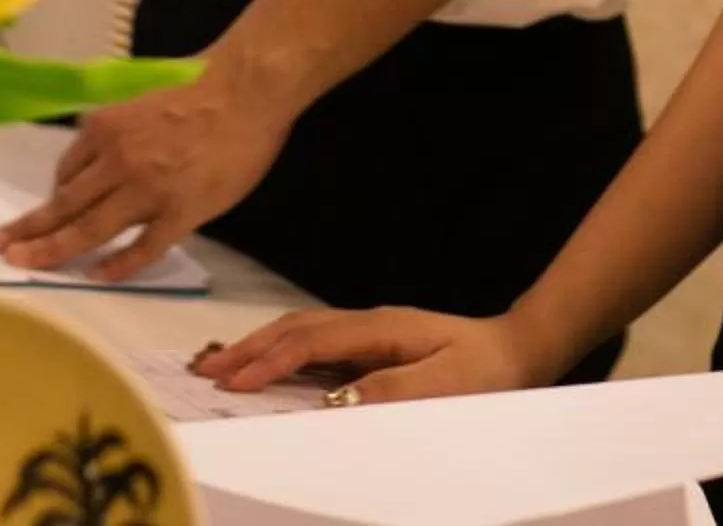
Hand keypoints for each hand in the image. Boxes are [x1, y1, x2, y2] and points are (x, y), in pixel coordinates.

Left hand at [0, 72, 291, 282]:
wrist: (245, 90)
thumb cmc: (198, 88)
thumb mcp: (139, 100)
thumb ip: (117, 133)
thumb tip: (101, 159)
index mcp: (104, 128)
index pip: (66, 173)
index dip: (54, 198)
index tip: (45, 215)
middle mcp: (116, 160)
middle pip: (64, 204)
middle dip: (28, 229)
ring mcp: (146, 190)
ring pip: (90, 229)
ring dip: (54, 250)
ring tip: (26, 266)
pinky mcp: (180, 212)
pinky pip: (142, 248)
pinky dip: (118, 265)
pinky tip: (99, 276)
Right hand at [191, 307, 535, 404]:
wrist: (517, 349)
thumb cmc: (487, 370)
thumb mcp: (448, 384)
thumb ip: (394, 389)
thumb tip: (338, 398)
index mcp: (380, 328)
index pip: (311, 343)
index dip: (271, 362)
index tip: (237, 384)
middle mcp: (366, 323)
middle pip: (294, 329)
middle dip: (248, 349)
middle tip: (205, 371)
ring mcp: (367, 331)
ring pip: (299, 332)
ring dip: (259, 347)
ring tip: (221, 366)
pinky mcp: (371, 345)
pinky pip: (314, 346)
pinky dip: (281, 352)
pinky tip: (267, 367)